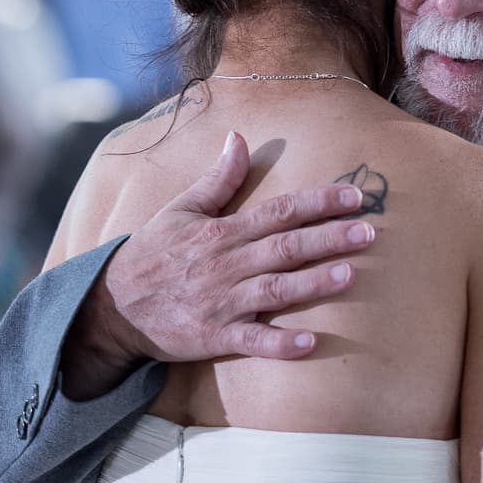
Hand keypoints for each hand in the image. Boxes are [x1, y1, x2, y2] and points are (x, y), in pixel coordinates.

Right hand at [66, 132, 374, 394]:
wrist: (113, 305)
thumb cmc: (151, 254)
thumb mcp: (180, 209)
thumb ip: (217, 178)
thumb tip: (239, 138)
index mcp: (221, 232)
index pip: (277, 211)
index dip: (317, 202)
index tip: (353, 195)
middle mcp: (225, 264)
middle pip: (284, 247)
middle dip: (327, 239)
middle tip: (369, 232)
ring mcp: (221, 301)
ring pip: (274, 290)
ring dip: (312, 283)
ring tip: (350, 275)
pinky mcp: (214, 336)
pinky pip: (251, 340)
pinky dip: (279, 343)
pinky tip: (310, 343)